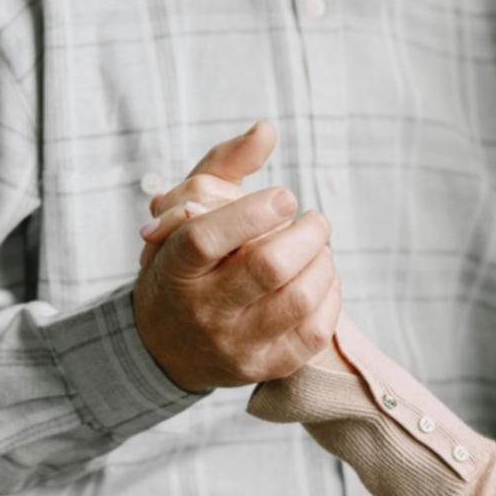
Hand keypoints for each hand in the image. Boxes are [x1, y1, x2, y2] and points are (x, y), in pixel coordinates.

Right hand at [132, 122, 342, 391]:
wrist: (165, 346)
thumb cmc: (184, 263)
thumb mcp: (183, 211)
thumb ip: (222, 166)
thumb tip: (267, 129)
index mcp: (173, 266)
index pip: (207, 237)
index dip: (254, 211)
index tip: (285, 196)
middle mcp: (200, 310)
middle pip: (266, 267)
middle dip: (306, 233)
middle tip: (315, 220)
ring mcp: (233, 344)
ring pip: (298, 299)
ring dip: (323, 262)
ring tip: (319, 247)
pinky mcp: (263, 367)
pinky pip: (314, 331)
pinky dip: (330, 296)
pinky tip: (321, 279)